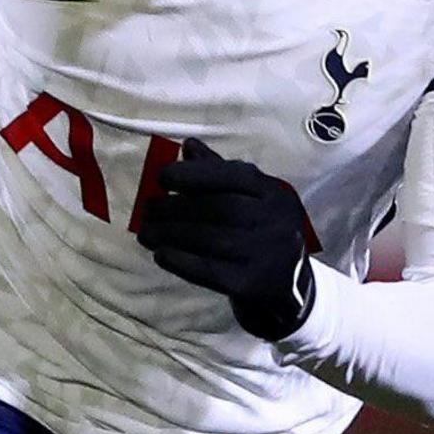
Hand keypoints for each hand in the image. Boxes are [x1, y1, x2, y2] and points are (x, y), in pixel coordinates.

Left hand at [135, 141, 317, 339]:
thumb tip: (188, 146)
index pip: (235, 176)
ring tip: (146, 233)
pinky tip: (161, 254)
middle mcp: (277, 221)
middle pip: (220, 209)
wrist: (287, 287)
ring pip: (211, 239)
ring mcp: (268, 254)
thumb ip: (219, 173)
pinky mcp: (252, 284)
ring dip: (171, 234)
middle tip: (147, 210)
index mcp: (275, 194)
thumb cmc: (258, 234)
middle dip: (176, 207)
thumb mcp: (249, 199)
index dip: (195, 174)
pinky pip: (209, 270)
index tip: (162, 178)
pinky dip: (181, 261)